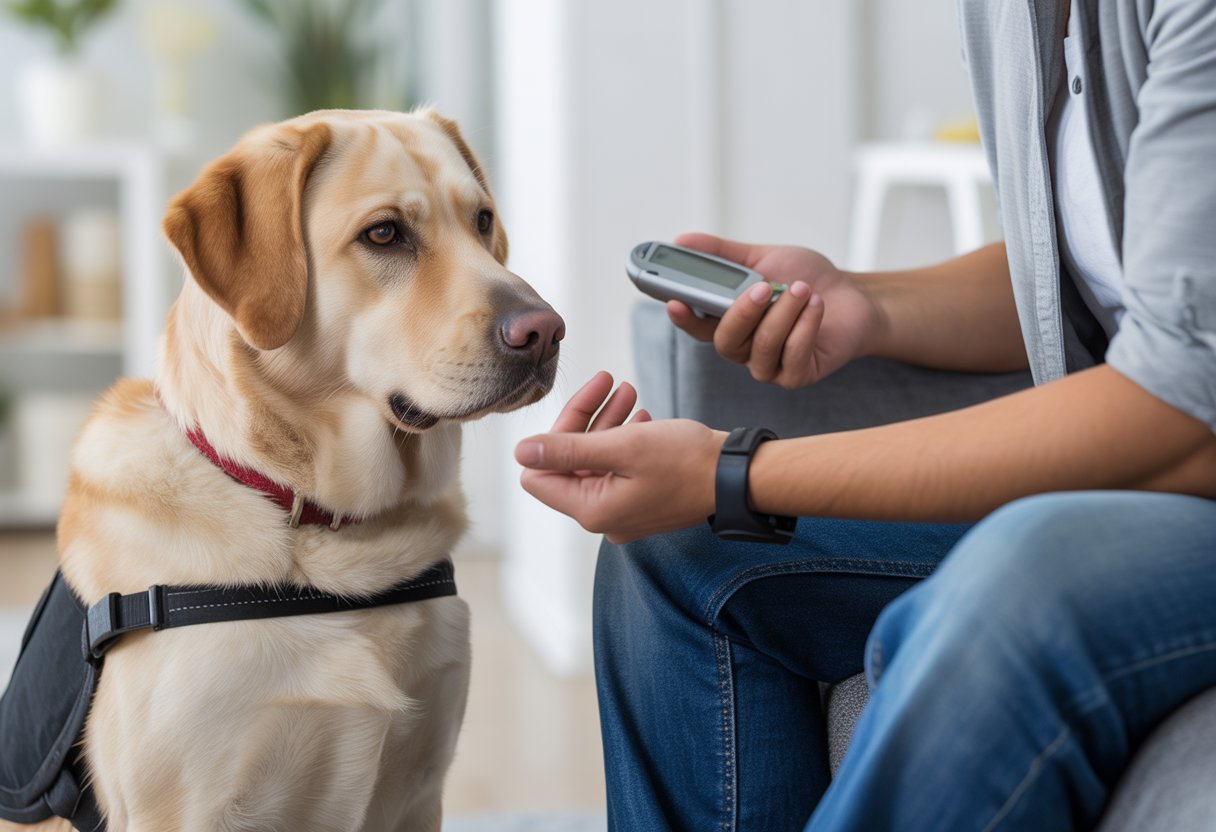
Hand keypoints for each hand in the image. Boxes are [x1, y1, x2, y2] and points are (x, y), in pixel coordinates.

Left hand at [516, 372, 726, 543]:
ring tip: (628, 391)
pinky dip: (624, 440)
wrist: (738, 477)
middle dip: (586, 419)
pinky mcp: (641, 502)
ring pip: (596, 461)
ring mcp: (623, 512)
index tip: (584, 399)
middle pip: (569, 464)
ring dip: (607, 423)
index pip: (541, 475)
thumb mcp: (622, 447)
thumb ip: (566, 449)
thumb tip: (521, 453)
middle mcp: (604, 517)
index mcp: (592, 510)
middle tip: (610, 382)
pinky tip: (641, 416)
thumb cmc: (688, 461)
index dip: (556, 434)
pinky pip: (618, 469)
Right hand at [669, 232, 879, 388]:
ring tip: (802, 289)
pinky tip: (816, 306)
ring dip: (783, 315)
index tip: (676, 301)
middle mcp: (744, 348)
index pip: (697, 326)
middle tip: (764, 286)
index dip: (684, 317)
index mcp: (730, 321)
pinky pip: (793, 358)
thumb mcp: (762, 258)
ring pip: (762, 348)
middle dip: (744, 313)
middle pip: (725, 342)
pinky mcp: (797, 375)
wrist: (852, 296)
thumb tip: (682, 240)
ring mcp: (769, 365)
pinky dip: (805, 328)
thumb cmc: (805, 278)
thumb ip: (722, 254)